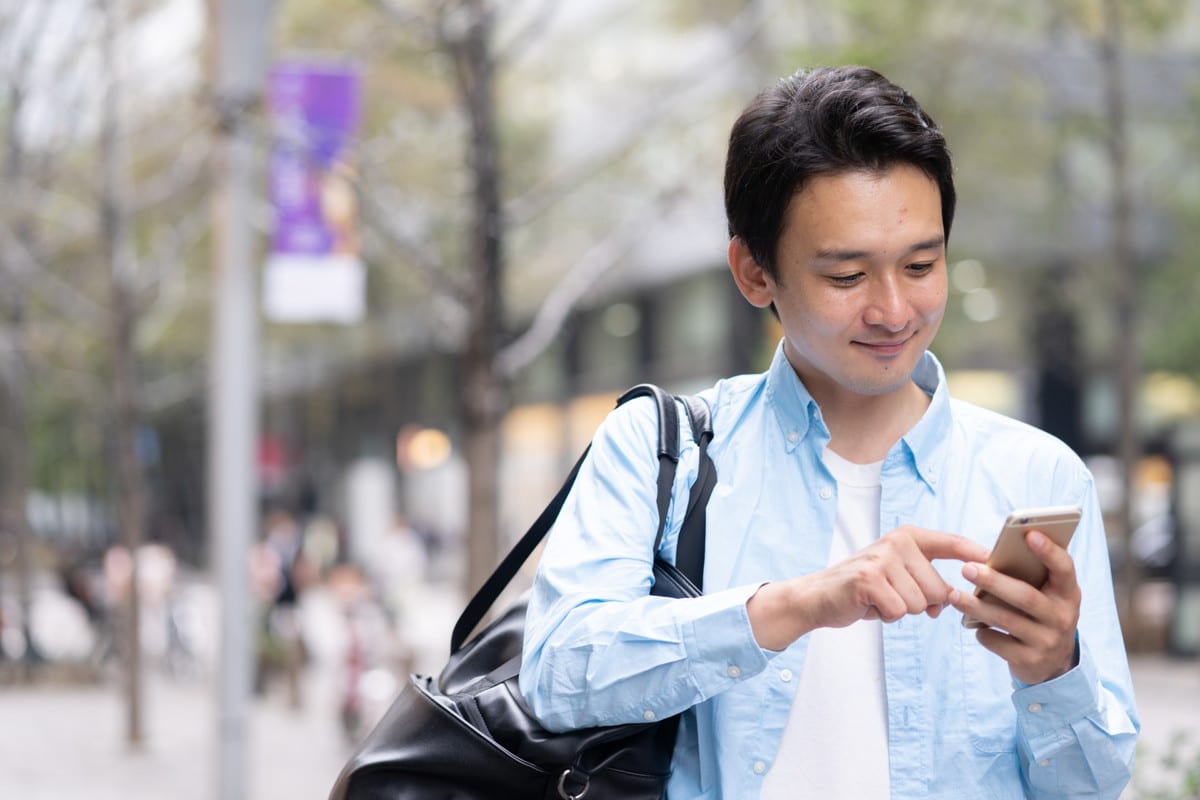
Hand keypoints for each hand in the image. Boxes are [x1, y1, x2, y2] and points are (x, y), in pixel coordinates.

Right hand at [748, 526, 989, 650]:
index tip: (999, 561)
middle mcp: (897, 542)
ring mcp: (882, 558)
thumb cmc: (864, 588)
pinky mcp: (868, 579)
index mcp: (908, 536)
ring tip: (879, 599)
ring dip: (901, 610)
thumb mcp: (898, 575)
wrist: (819, 596)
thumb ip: (928, 580)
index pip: (953, 543)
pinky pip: (899, 611)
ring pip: (920, 603)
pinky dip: (886, 616)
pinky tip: (869, 605)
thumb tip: (956, 599)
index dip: (978, 554)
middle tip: (892, 596)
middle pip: (938, 589)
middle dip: (920, 603)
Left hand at [950, 530, 1080, 683]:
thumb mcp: (1047, 595)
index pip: (1064, 568)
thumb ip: (1031, 576)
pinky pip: (998, 642)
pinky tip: (972, 625)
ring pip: (1006, 620)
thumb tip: (992, 554)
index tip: (1029, 534)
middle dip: (994, 581)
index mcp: (1068, 593)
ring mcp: (1048, 641)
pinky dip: (982, 632)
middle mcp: (1063, 618)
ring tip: (953, 595)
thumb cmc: (1041, 614)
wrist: (1053, 663)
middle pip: (1026, 596)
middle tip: (966, 568)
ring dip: (976, 606)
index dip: (1049, 551)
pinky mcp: (1030, 661)